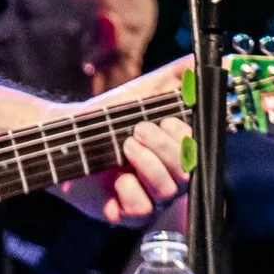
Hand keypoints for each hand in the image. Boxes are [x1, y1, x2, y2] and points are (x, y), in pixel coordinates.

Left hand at [55, 57, 192, 224]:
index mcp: (176, 153)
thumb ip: (176, 76)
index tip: (167, 121)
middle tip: (137, 130)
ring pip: (166, 191)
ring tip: (124, 146)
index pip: (198, 153)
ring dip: (147, 164)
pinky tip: (116, 179)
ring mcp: (148, 198)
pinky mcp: (125, 213)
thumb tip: (207, 59)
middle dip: (163, 148)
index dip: (186, 139)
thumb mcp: (144, 90)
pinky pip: (141, 210)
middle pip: (186, 174)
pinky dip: (130, 191)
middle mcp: (167, 178)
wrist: (67, 134)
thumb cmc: (108, 115)